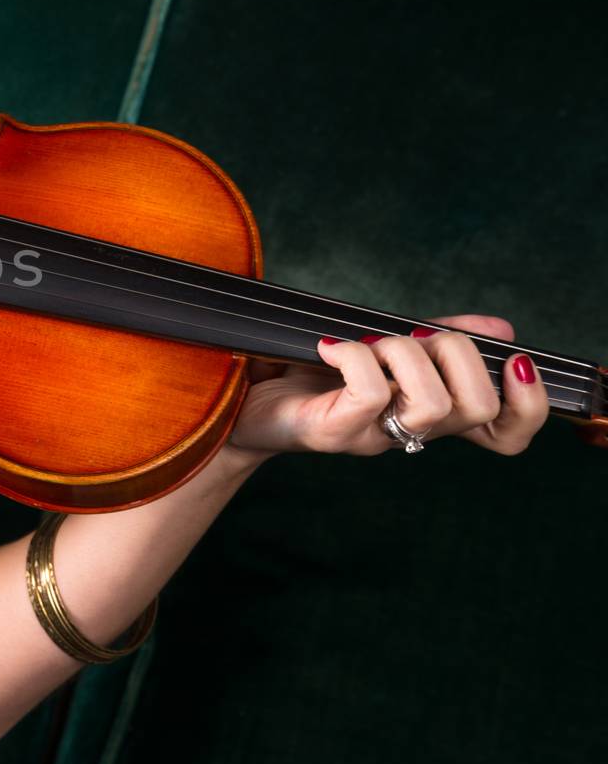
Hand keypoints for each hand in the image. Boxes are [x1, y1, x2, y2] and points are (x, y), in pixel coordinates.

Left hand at [226, 314, 550, 456]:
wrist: (232, 400)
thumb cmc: (305, 371)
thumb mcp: (380, 347)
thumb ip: (435, 338)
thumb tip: (499, 327)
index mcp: (427, 412)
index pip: (507, 433)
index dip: (530, 404)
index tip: (514, 362)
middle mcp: (406, 431)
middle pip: (479, 407)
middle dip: (456, 352)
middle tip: (410, 338)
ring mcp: (371, 436)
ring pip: (432, 402)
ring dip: (403, 352)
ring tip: (365, 343)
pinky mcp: (330, 434)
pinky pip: (368, 393)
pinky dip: (354, 355)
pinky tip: (329, 346)